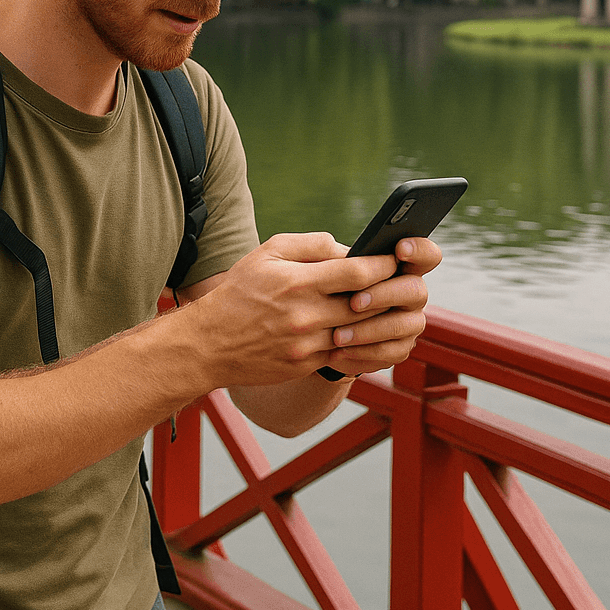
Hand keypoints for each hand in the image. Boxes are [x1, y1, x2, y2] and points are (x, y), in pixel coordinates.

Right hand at [175, 232, 398, 387]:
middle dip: (387, 291)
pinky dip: (357, 340)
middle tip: (400, 281)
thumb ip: (311, 245)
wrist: (210, 344)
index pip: (358, 272)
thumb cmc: (240, 291)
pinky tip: (362, 329)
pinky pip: (344, 352)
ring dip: (376, 318)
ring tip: (385, 304)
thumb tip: (349, 248)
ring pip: (359, 331)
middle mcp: (306, 315)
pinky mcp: (306, 365)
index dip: (383, 264)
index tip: (395, 258)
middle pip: (366, 303)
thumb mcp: (268, 253)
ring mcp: (307, 345)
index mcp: (298, 282)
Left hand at [321, 237, 439, 377]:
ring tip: (337, 335)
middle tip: (353, 303)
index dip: (419, 250)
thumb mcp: (334, 272)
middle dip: (384, 295)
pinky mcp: (400, 348)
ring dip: (369, 330)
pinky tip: (340, 351)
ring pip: (404, 325)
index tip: (400, 249)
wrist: (322, 331)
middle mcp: (412, 293)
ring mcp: (410, 322)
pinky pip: (391, 352)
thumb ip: (345, 263)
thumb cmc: (331, 291)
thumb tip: (341, 259)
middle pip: (416, 290)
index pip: (426, 255)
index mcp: (402, 267)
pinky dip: (364, 352)